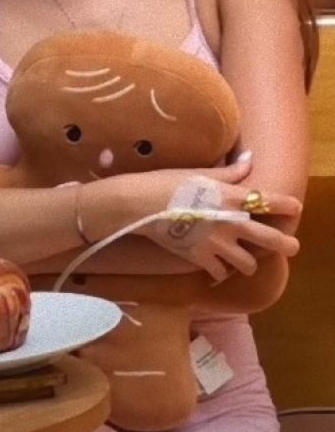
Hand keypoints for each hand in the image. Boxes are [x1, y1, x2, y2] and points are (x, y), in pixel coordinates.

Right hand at [135, 160, 300, 280]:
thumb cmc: (166, 182)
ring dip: (249, 261)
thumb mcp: (198, 173)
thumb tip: (250, 159)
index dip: (288, 205)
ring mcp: (216, 243)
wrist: (138, 204)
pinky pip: (221, 272)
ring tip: (247, 258)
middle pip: (272, 239)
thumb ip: (229, 171)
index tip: (294, 207)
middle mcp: (230, 222)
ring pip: (249, 263)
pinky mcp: (200, 258)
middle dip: (286, 244)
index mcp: (231, 197)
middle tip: (290, 246)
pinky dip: (221, 270)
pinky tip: (218, 265)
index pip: (271, 202)